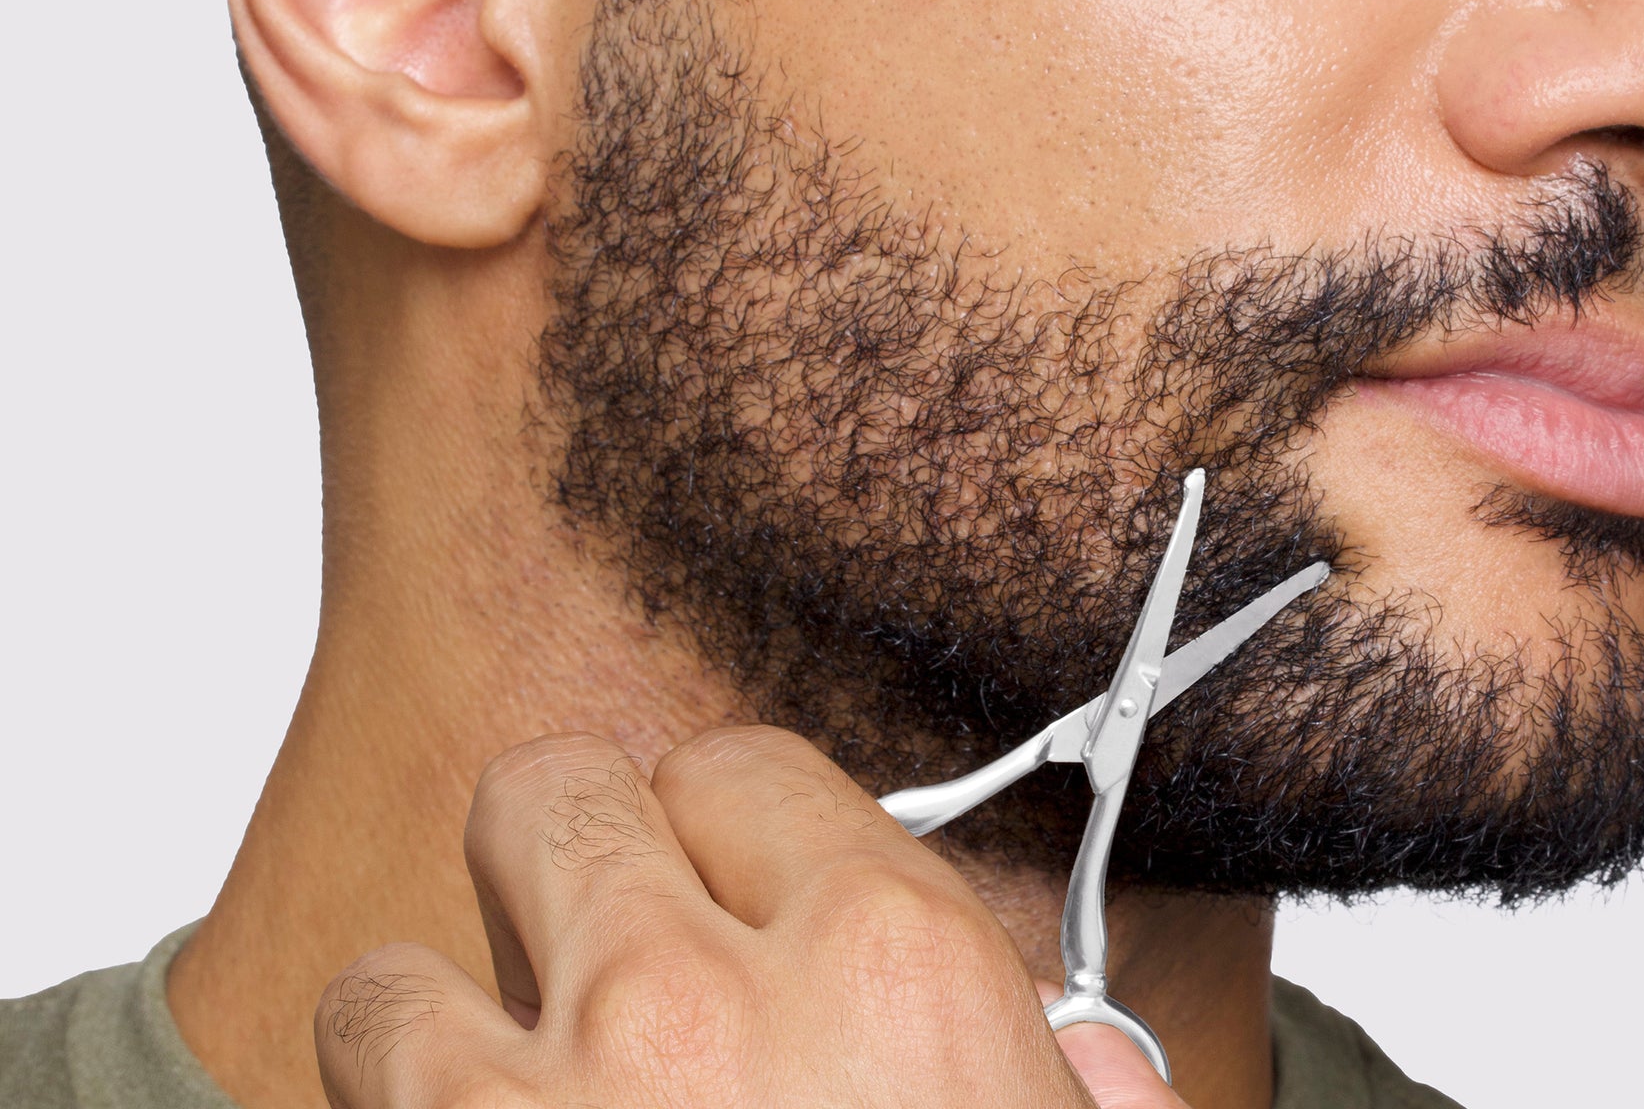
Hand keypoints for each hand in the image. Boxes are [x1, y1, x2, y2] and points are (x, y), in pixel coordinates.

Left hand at [315, 727, 1184, 1107]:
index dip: (727, 836)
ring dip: (439, 1025)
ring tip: (501, 1098)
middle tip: (588, 958)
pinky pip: (349, 1075)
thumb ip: (1078, 1102)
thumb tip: (1090, 1067)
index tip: (722, 892)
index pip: (745, 772)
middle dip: (562, 866)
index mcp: (891, 971)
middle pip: (556, 797)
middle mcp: (700, 1002)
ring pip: (401, 961)